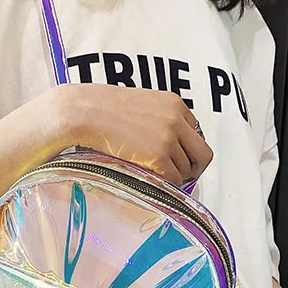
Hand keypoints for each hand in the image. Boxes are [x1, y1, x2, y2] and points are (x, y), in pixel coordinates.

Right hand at [51, 83, 212, 186]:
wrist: (85, 112)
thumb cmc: (103, 109)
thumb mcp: (141, 105)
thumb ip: (159, 120)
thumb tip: (167, 144)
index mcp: (175, 104)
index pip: (196, 132)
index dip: (187, 149)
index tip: (178, 158)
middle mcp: (177, 119)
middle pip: (203, 153)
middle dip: (193, 168)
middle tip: (180, 176)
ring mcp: (169, 137)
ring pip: (187, 169)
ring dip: (173, 176)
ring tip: (155, 175)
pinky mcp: (159, 155)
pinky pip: (173, 179)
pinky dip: (165, 184)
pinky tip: (152, 179)